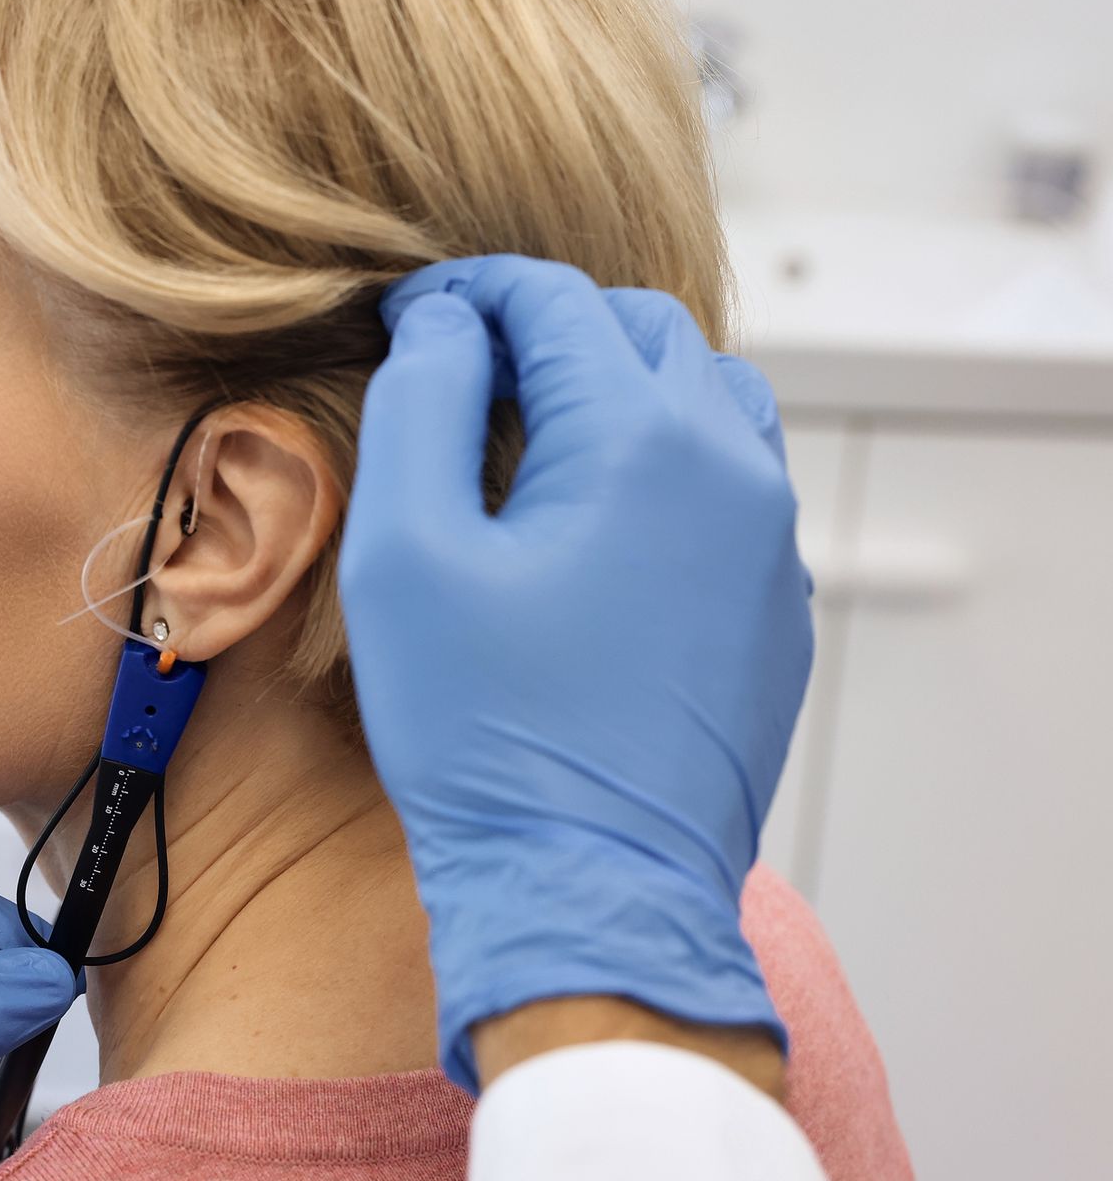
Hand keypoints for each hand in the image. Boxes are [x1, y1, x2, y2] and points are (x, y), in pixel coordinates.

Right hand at [338, 254, 811, 1093]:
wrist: (589, 888)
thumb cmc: (480, 729)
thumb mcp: (405, 554)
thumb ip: (420, 404)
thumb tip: (446, 321)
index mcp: (639, 439)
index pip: (553, 302)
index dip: (470, 292)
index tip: (412, 315)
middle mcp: (732, 470)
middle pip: (643, 331)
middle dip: (550, 327)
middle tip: (466, 366)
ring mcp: (769, 545)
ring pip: (708, 399)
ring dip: (623, 385)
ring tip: (541, 430)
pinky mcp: (776, 610)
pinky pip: (735, 487)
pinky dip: (669, 462)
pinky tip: (600, 520)